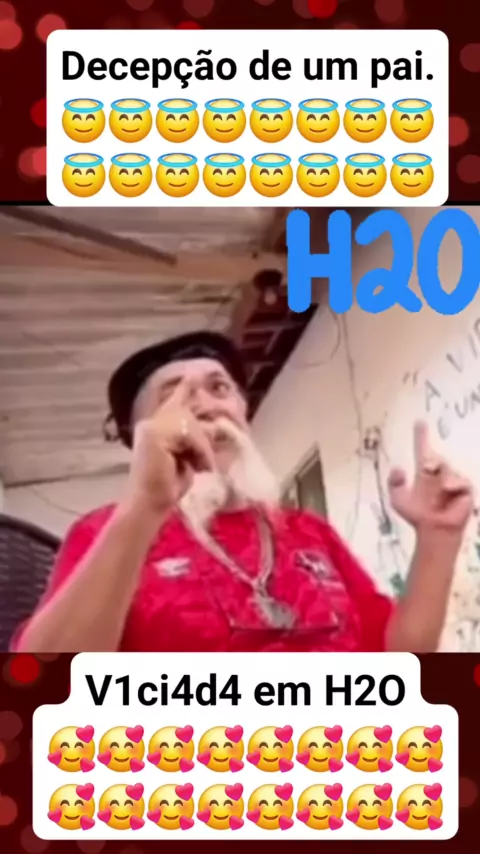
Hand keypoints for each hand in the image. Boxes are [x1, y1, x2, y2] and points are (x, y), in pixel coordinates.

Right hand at [126, 380, 214, 513]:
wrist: (150, 502)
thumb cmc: (168, 485)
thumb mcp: (187, 456)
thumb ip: (194, 439)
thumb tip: (212, 427)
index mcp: (155, 425)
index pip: (173, 400)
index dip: (185, 387)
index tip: (195, 373)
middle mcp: (150, 421)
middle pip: (188, 414)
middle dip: (202, 438)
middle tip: (202, 463)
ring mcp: (151, 426)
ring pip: (191, 425)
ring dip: (201, 449)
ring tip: (199, 468)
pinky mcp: (155, 434)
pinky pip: (189, 434)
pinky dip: (199, 451)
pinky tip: (196, 467)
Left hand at [387, 421, 473, 535]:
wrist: (433, 529)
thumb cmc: (417, 514)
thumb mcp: (398, 499)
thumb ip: (393, 483)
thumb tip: (398, 468)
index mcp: (423, 471)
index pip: (422, 449)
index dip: (421, 436)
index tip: (419, 422)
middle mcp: (439, 471)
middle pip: (436, 458)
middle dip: (432, 462)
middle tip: (427, 468)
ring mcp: (453, 478)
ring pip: (446, 469)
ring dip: (439, 479)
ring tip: (437, 494)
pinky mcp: (465, 488)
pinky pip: (459, 481)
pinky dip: (451, 486)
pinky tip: (447, 493)